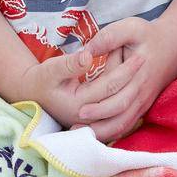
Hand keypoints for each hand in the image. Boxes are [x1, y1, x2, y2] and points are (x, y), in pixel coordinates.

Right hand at [18, 47, 144, 128]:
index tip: (140, 55)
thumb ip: (70, 64)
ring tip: (143, 73)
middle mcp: (86, 117)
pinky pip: (116, 117)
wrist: (31, 93)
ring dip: (133, 92)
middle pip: (119, 99)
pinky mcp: (93, 121)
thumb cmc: (41, 79)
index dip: (126, 69)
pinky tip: (135, 89)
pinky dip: (127, 105)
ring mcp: (90, 122)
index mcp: (78, 104)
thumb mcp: (51, 68)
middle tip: (145, 60)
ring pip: (120, 112)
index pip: (109, 86)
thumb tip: (88, 57)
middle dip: (133, 79)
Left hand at [71, 17, 176, 142]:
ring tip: (82, 135)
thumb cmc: (148, 36)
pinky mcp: (143, 105)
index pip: (120, 98)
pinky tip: (96, 132)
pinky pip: (128, 123)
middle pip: (121, 117)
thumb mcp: (130, 27)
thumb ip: (109, 37)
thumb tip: (87, 51)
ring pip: (125, 124)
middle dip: (98, 125)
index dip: (100, 107)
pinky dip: (113, 131)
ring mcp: (144, 101)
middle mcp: (142, 93)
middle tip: (75, 128)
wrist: (173, 45)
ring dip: (104, 133)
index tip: (80, 111)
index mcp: (139, 75)